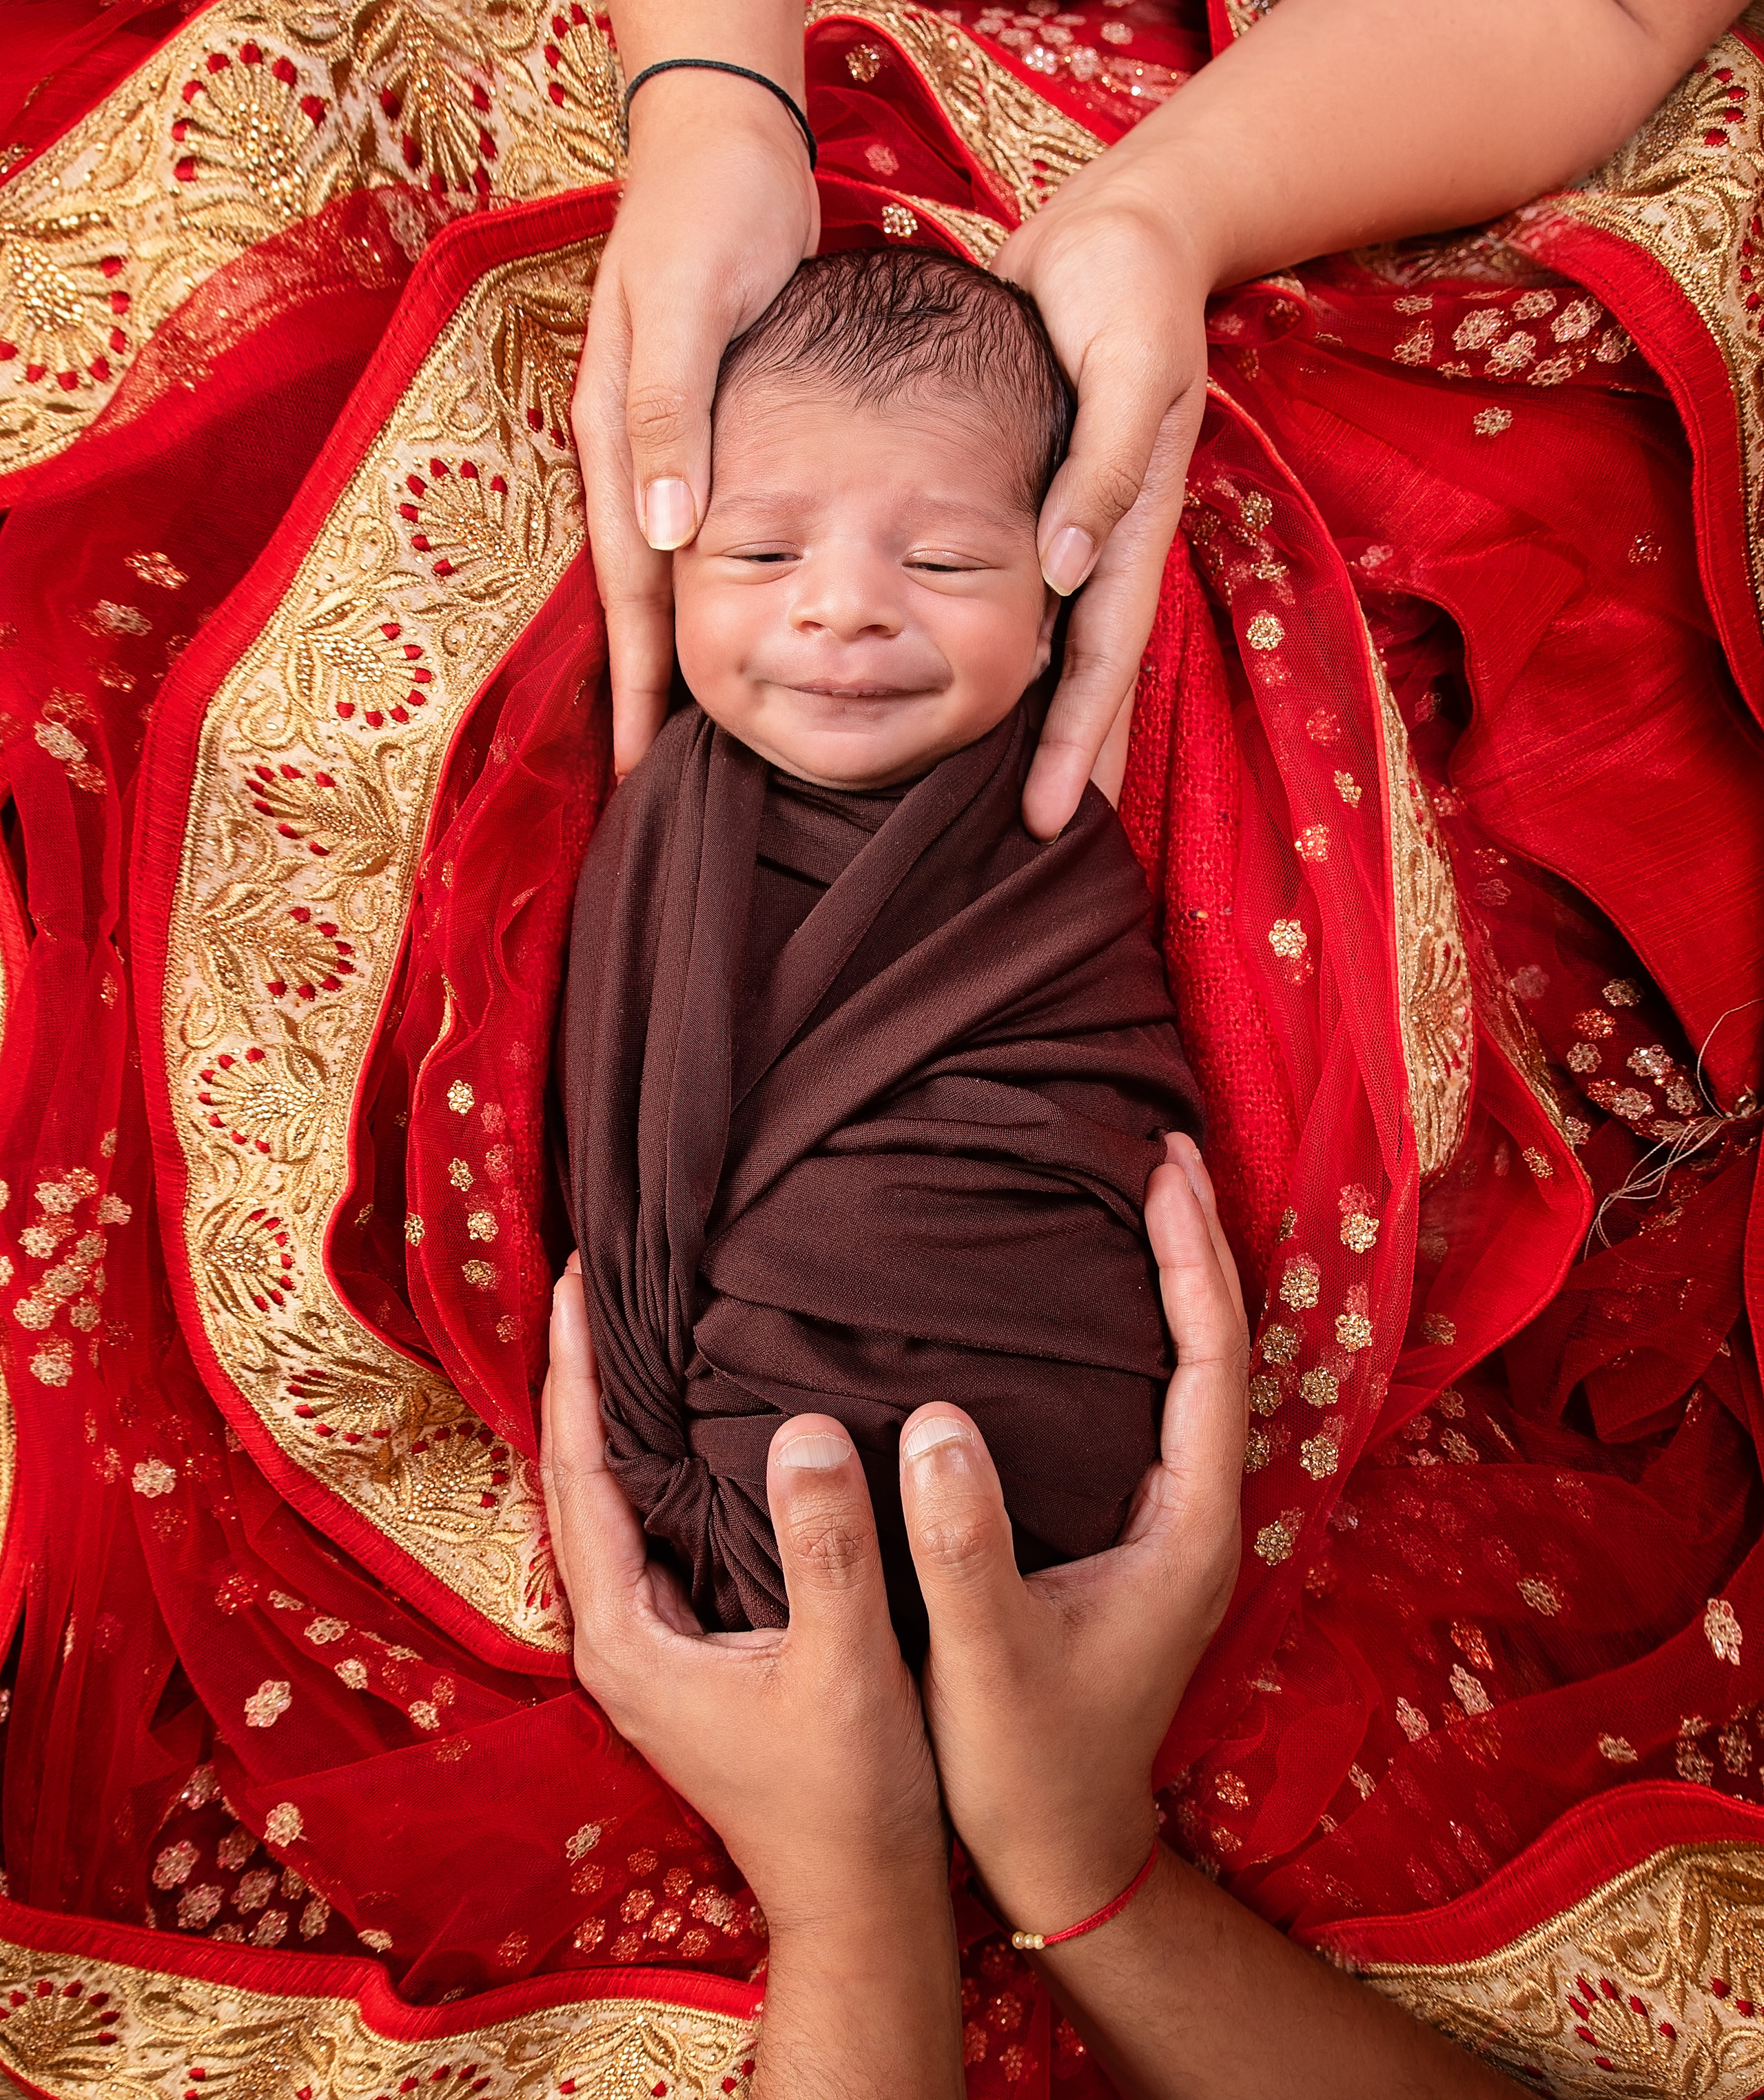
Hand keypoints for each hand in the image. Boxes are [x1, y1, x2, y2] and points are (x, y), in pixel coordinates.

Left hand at [538, 1254, 947, 1945]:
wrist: (862, 1902)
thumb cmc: (855, 1799)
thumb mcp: (847, 1669)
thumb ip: (827, 1550)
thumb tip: (803, 1427)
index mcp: (628, 1635)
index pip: (579, 1475)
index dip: (575, 1372)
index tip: (578, 1279)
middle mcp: (617, 1636)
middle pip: (576, 1480)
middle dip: (579, 1377)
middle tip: (594, 1278)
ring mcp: (647, 1647)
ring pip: (607, 1505)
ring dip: (610, 1416)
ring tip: (627, 1329)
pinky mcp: (684, 1651)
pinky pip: (647, 1529)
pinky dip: (651, 1463)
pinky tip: (683, 1427)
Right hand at [571, 71, 818, 778]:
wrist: (727, 141)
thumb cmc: (714, 214)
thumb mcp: (690, 305)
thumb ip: (673, 414)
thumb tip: (666, 534)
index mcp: (624, 433)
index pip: (631, 586)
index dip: (639, 680)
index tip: (640, 764)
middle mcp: (635, 450)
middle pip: (640, 597)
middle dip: (645, 692)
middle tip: (653, 779)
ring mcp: (663, 440)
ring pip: (664, 572)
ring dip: (672, 653)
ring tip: (685, 730)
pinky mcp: (696, 425)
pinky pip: (696, 533)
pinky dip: (704, 592)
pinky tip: (724, 626)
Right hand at [897, 1134, 1248, 1932]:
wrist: (1064, 1857)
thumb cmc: (1025, 1767)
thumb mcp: (984, 1660)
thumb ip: (963, 1544)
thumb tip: (937, 1418)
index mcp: (1189, 1528)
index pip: (1212, 1360)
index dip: (1192, 1259)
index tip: (1162, 1169)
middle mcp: (1199, 1517)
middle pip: (1217, 1351)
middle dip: (1195, 1247)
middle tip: (1159, 1150)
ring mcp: (1173, 1530)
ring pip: (1188, 1377)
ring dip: (1171, 1287)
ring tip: (1134, 1203)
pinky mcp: (1137, 1542)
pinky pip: (1150, 1409)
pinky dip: (1135, 1339)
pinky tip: (1088, 1315)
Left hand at [992, 161, 1210, 838]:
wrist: (1123, 232)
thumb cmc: (1125, 288)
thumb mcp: (1126, 363)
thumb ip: (1103, 464)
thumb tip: (1066, 566)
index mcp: (1128, 523)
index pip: (1102, 657)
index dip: (1079, 742)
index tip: (1048, 818)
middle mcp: (1104, 540)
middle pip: (1084, 674)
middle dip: (1065, 761)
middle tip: (1028, 842)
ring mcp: (1079, 527)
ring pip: (1058, 647)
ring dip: (1038, 722)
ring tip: (1001, 795)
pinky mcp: (1047, 501)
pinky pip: (1025, 596)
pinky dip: (1008, 651)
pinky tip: (972, 686)